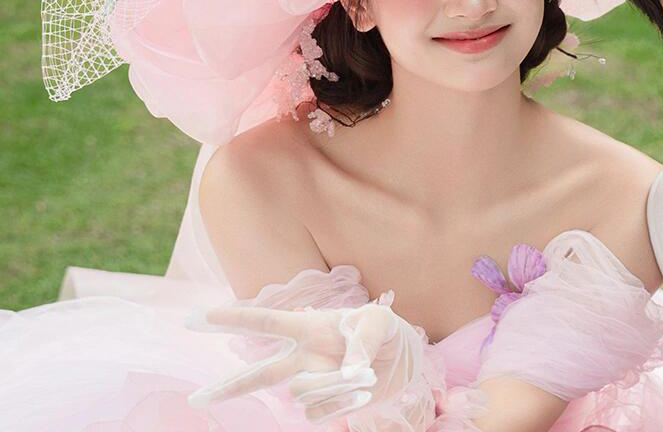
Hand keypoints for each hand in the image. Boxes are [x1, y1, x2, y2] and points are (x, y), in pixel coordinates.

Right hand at [187, 302, 434, 425]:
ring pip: (299, 393)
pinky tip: (363, 392)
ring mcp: (309, 382)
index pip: (267, 323)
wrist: (399, 358)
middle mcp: (302, 357)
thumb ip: (363, 340)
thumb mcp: (380, 321)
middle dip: (227, 387)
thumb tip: (349, 368)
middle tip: (196, 399)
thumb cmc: (382, 330)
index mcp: (308, 327)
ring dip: (332, 386)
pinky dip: (341, 404)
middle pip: (258, 373)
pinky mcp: (322, 405)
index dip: (235, 319)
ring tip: (366, 377)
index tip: (199, 318)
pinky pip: (317, 412)